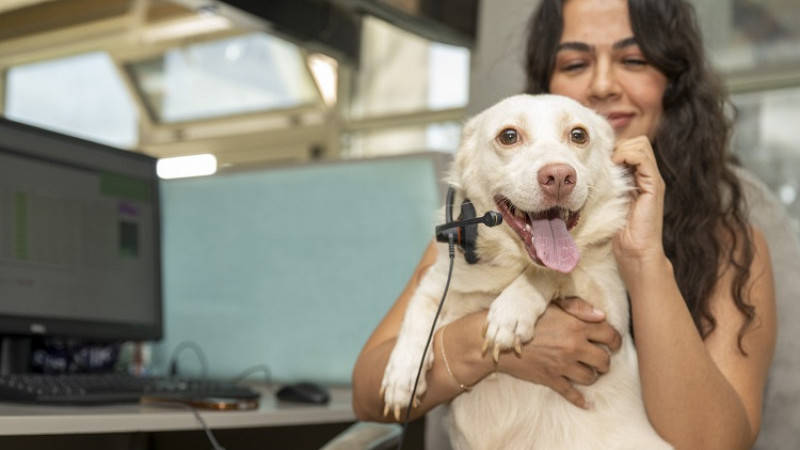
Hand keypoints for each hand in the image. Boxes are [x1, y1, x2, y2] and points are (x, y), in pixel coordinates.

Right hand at [495, 297, 620, 407]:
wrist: (500, 339)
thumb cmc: (525, 317)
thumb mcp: (551, 304)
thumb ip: (578, 307)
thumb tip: (602, 315)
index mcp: (576, 325)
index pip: (609, 335)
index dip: (615, 340)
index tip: (613, 343)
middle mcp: (573, 346)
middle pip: (604, 360)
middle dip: (604, 360)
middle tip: (598, 358)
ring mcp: (562, 365)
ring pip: (591, 377)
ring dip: (591, 375)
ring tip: (586, 370)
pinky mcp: (551, 379)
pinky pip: (572, 393)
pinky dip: (581, 400)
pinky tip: (586, 403)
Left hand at [612, 136, 665, 263]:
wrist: (636, 251)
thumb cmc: (621, 231)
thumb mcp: (612, 201)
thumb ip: (611, 185)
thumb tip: (597, 170)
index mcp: (641, 178)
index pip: (634, 147)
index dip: (617, 148)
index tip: (603, 160)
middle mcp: (650, 176)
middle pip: (639, 142)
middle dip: (620, 146)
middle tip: (608, 163)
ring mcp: (653, 181)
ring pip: (642, 146)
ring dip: (622, 151)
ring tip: (613, 166)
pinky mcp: (654, 187)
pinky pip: (643, 160)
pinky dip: (628, 157)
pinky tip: (618, 168)